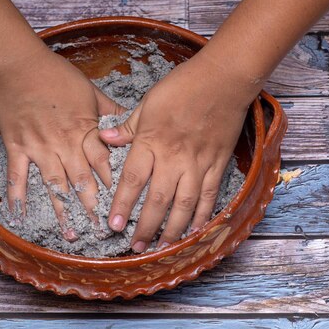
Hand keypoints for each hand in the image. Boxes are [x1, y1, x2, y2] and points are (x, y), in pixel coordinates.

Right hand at [0, 46, 123, 240]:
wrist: (19, 65)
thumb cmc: (58, 76)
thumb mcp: (91, 91)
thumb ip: (111, 112)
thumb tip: (131, 125)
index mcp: (84, 131)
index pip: (103, 164)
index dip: (114, 186)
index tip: (124, 206)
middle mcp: (63, 144)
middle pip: (82, 182)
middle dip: (93, 208)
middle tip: (102, 232)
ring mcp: (39, 148)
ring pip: (54, 186)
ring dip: (63, 211)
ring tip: (71, 235)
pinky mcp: (17, 148)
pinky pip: (18, 176)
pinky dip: (19, 197)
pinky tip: (21, 217)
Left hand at [99, 52, 260, 251]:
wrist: (224, 80)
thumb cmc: (184, 86)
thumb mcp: (149, 102)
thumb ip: (128, 126)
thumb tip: (104, 138)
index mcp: (152, 141)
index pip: (132, 179)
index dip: (122, 205)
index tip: (114, 225)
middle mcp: (174, 158)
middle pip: (157, 200)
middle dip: (145, 227)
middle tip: (136, 247)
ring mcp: (198, 164)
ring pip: (184, 205)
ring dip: (172, 230)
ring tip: (163, 248)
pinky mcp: (217, 165)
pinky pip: (208, 196)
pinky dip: (202, 216)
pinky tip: (195, 231)